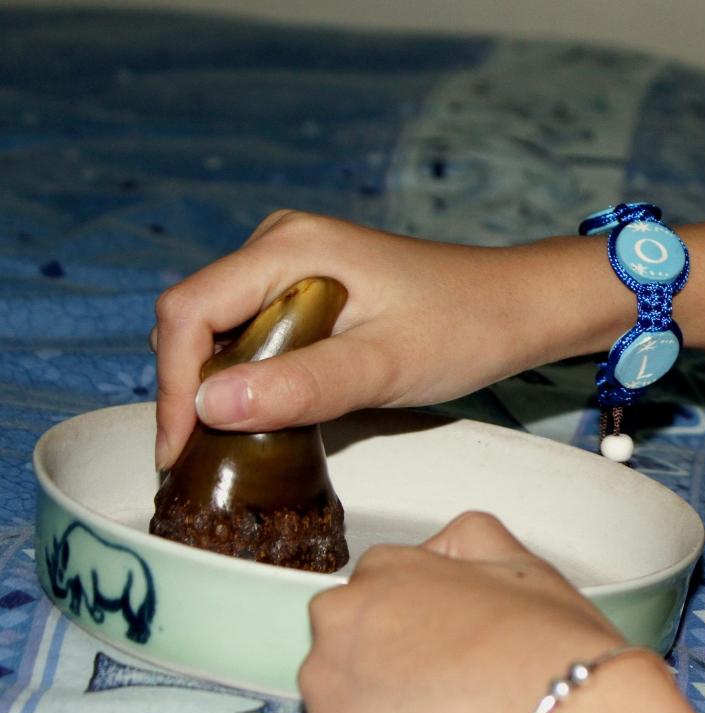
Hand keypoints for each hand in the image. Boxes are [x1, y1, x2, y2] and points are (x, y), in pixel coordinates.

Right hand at [151, 211, 620, 468]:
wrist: (516, 307)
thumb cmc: (464, 327)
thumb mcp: (384, 365)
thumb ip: (301, 385)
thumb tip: (205, 406)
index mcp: (290, 246)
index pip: (190, 311)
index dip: (172, 384)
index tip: (180, 453)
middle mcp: (280, 244)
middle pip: (197, 318)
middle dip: (188, 390)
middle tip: (199, 461)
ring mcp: (293, 263)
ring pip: (223, 329)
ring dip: (215, 387)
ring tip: (223, 449)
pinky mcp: (309, 287)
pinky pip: (255, 331)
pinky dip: (248, 376)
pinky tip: (261, 415)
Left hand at [299, 511, 690, 712]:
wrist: (568, 711)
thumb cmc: (548, 647)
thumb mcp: (517, 560)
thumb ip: (462, 541)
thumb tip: (438, 552)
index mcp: (383, 569)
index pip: (373, 593)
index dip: (411, 622)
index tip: (436, 644)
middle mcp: (343, 620)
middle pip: (348, 639)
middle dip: (383, 658)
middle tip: (439, 677)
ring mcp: (331, 684)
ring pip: (340, 689)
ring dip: (374, 697)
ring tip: (436, 703)